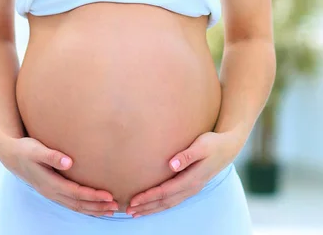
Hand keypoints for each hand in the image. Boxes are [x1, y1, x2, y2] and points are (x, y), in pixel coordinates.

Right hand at [0, 135, 118, 216]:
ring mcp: (51, 193)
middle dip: (98, 206)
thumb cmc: (25, 150)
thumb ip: (52, 156)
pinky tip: (93, 206)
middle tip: (117, 207)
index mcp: (50, 183)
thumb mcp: (36, 150)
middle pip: (78, 204)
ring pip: (76, 206)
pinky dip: (84, 207)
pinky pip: (71, 203)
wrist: (11, 155)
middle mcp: (51, 192)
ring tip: (110, 211)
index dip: (93, 196)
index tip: (109, 196)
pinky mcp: (52, 190)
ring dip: (93, 209)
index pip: (76, 193)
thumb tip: (69, 162)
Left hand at [126, 130, 242, 217]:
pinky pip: (173, 200)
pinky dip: (161, 205)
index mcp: (192, 179)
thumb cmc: (213, 144)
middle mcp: (191, 188)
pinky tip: (153, 206)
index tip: (134, 200)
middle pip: (165, 202)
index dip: (149, 197)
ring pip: (169, 204)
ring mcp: (192, 189)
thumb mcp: (201, 146)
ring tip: (136, 213)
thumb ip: (187, 156)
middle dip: (147, 207)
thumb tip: (171, 165)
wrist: (228, 148)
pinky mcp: (191, 186)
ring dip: (152, 209)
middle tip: (128, 211)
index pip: (166, 191)